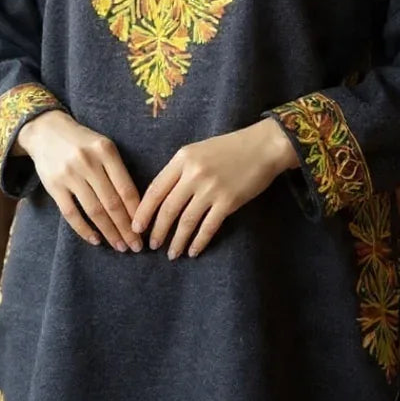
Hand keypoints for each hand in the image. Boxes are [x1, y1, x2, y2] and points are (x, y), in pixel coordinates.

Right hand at [17, 110, 143, 252]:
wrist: (45, 130)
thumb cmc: (83, 142)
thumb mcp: (103, 146)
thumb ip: (117, 170)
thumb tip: (137, 206)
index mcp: (106, 150)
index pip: (126, 188)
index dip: (137, 212)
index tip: (145, 230)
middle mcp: (88, 162)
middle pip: (112, 203)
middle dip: (126, 228)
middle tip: (136, 246)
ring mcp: (70, 174)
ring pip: (94, 211)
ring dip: (109, 232)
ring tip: (120, 246)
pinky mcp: (53, 185)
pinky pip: (71, 213)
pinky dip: (84, 229)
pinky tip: (96, 239)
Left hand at [131, 117, 297, 259]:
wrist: (263, 146)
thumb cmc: (230, 148)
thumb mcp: (198, 150)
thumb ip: (180, 169)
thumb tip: (161, 197)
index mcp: (182, 158)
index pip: (155, 189)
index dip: (144, 211)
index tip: (136, 227)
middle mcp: (193, 174)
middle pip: (168, 208)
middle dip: (157, 230)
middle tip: (152, 245)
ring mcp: (211, 189)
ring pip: (186, 221)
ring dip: (177, 241)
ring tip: (172, 253)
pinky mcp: (228, 202)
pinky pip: (208, 227)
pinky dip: (198, 241)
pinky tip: (193, 251)